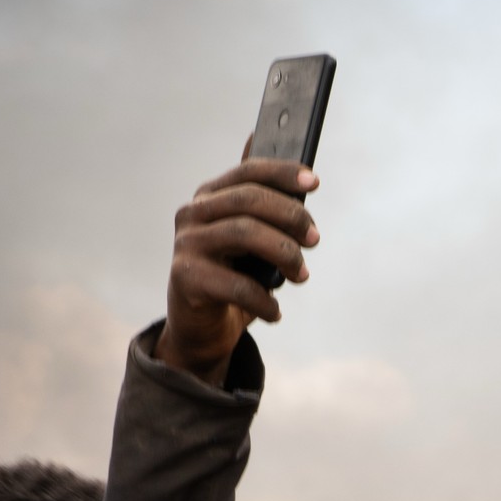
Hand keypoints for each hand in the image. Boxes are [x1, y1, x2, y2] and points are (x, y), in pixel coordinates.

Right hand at [154, 154, 318, 385]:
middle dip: (290, 215)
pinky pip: (237, 285)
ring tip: (302, 275)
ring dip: (284, 252)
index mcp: (209, 196)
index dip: (282, 173)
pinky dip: (265, 301)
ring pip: (243, 232)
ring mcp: (186, 245)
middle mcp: (193, 214)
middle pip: (248, 199)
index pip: (247, 172)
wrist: (200, 327)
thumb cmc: (233, 277)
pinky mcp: (185, 278)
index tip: (314, 182)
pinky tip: (275, 312)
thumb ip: (269, 213)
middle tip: (314, 239)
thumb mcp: (253, 242)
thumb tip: (304, 183)